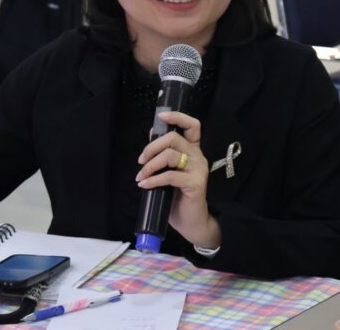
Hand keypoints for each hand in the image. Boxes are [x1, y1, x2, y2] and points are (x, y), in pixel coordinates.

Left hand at [135, 111, 219, 248]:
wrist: (191, 222)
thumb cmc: (177, 196)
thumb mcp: (168, 171)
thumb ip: (162, 153)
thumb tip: (151, 131)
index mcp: (193, 150)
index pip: (192, 125)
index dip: (178, 117)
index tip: (162, 116)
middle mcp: (198, 156)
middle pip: (174, 138)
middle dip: (152, 147)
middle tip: (141, 160)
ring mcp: (198, 169)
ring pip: (171, 155)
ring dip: (151, 165)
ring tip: (141, 176)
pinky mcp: (196, 183)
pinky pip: (170, 176)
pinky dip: (153, 179)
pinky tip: (144, 185)